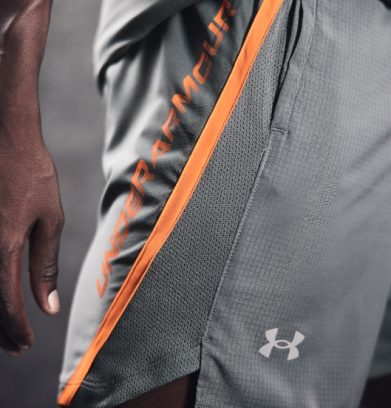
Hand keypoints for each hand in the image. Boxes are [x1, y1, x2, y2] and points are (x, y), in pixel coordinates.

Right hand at [0, 138, 63, 355]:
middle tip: (16, 346)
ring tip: (4, 331)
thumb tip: (48, 306)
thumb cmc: (34, 177)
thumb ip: (45, 265)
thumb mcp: (50, 220)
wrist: (6, 140)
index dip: (16, 328)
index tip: (27, 343)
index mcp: (4, 247)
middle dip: (0, 330)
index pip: (6, 303)